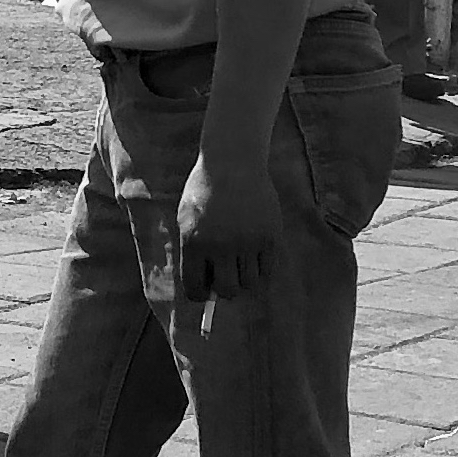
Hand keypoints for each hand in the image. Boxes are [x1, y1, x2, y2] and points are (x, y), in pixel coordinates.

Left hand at [177, 148, 280, 302]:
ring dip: (244, 276)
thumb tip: (204, 285)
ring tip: (240, 259)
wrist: (232, 163)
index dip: (200, 293)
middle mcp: (221, 247)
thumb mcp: (187, 220)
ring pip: (249, 282)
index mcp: (195, 243)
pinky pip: (267, 269)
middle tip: (224, 274)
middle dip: (224, 287)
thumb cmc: (204, 191)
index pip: (196, 289)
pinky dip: (260, 267)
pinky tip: (254, 253)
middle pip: (227, 290)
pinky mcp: (270, 236)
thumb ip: (193, 252)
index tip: (204, 290)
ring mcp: (248, 242)